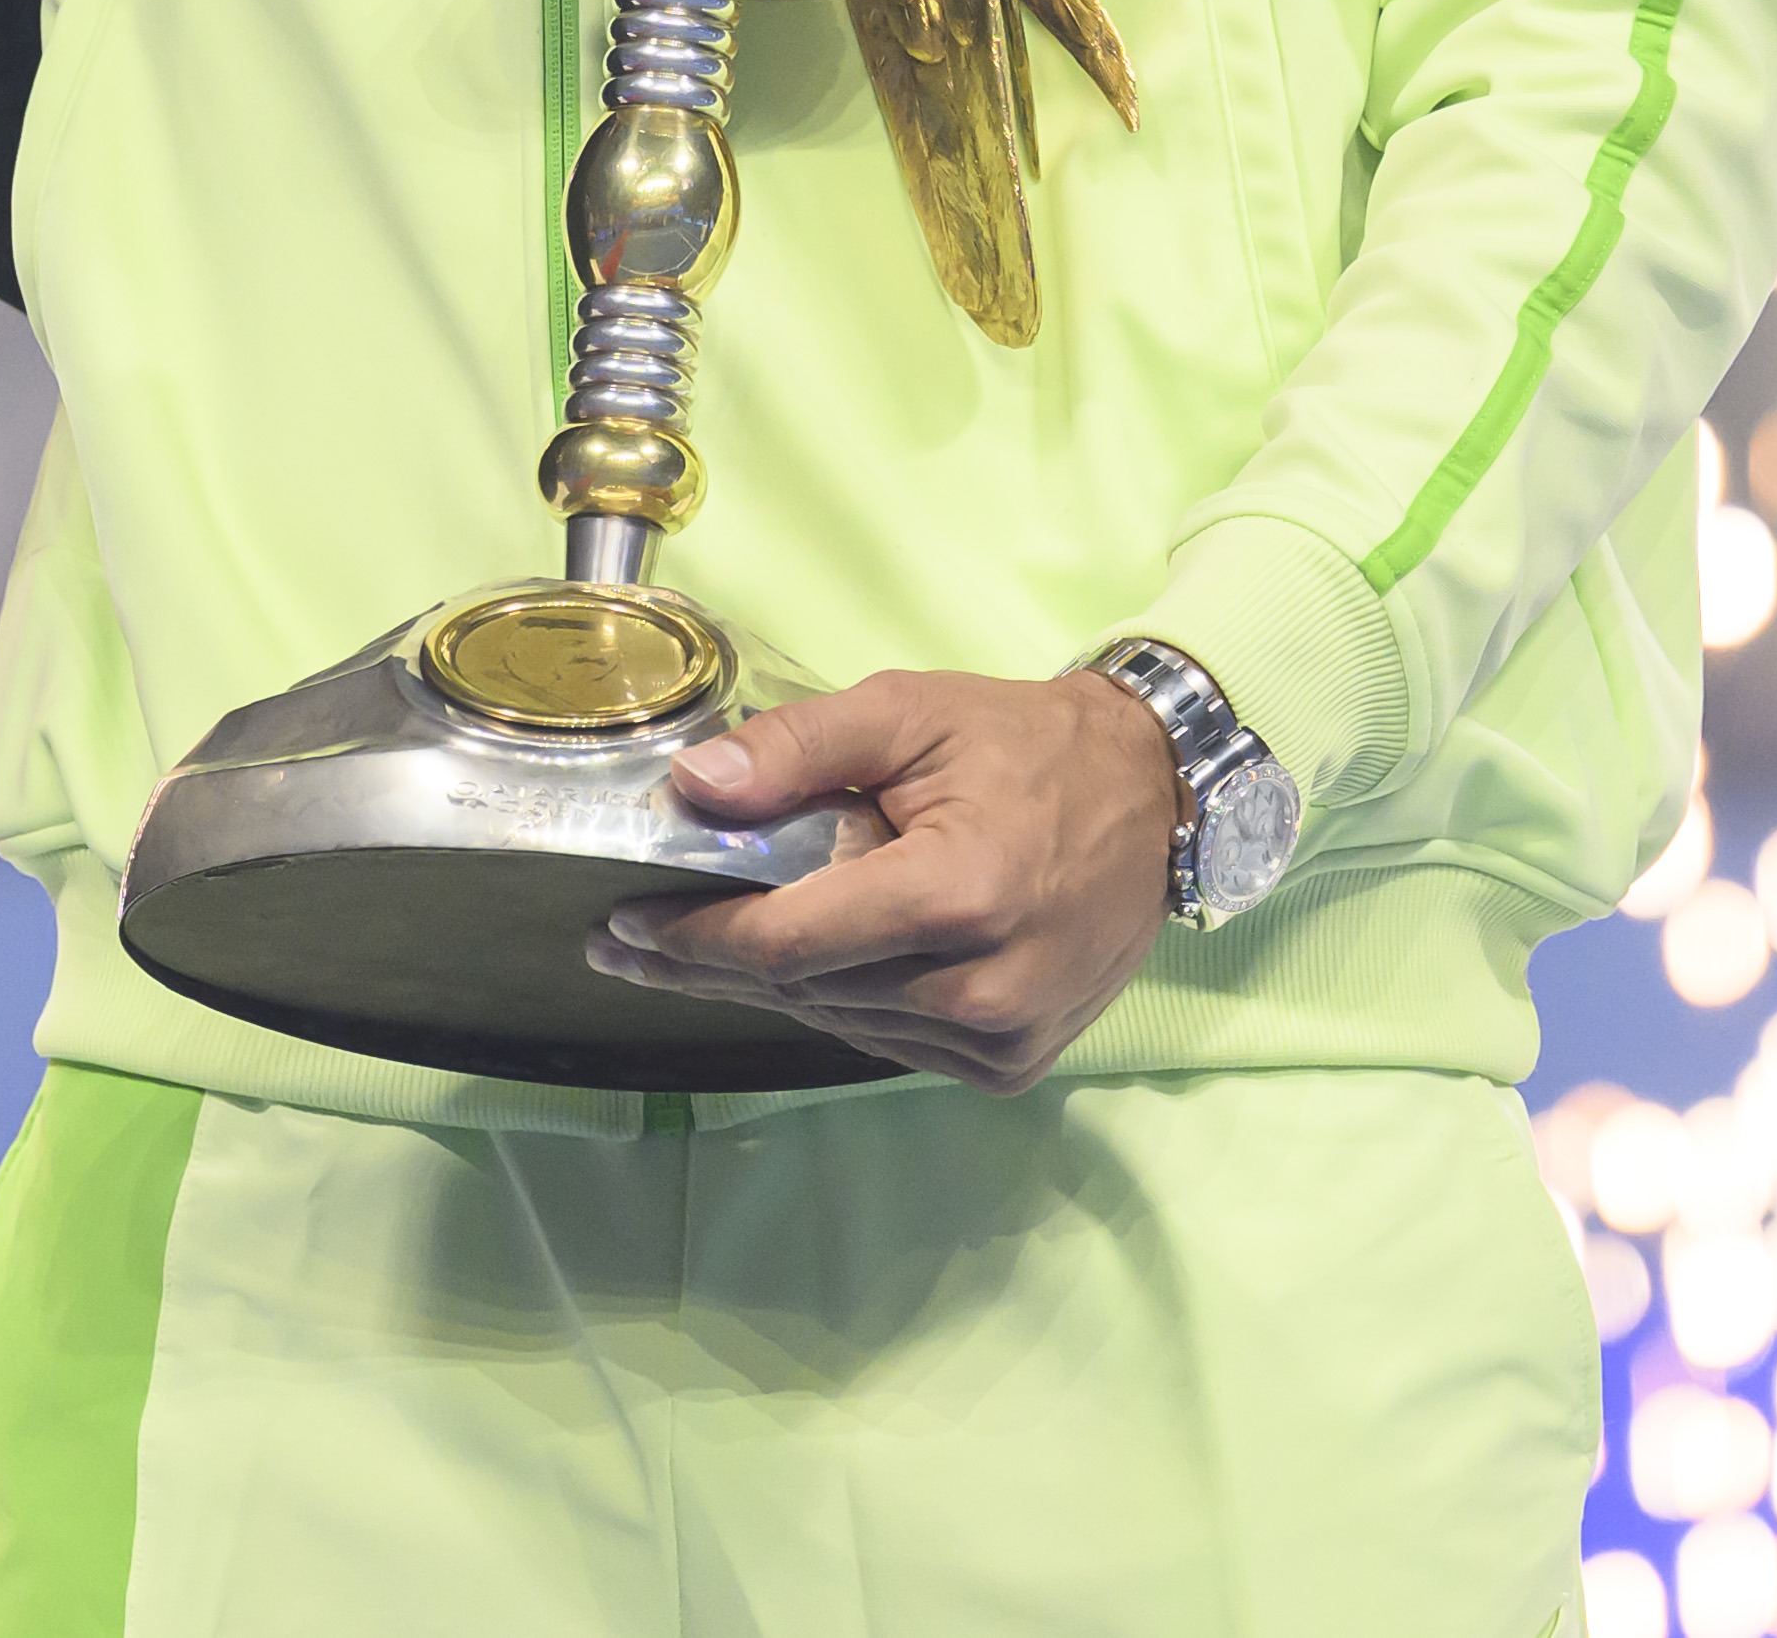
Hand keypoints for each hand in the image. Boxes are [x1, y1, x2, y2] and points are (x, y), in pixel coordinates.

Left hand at [588, 667, 1180, 1091]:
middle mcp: (982, 987)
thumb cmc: (1024, 746)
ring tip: (690, 956)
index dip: (695, 938)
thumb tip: (694, 785)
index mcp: (956, 896)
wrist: (1155, 799)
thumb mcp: (910, 711)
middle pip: (803, 990)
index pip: (787, 942)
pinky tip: (799, 973)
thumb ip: (800, 747)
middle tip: (623, 945)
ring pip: (839, 1024)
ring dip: (768, 990)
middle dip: (706, 965)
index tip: (620, 924)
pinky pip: (890, 1044)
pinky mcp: (1013, 1065)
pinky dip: (841, 1006)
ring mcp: (1003, 1039)